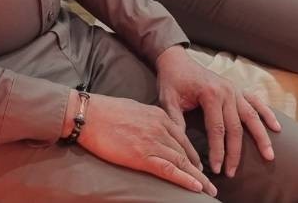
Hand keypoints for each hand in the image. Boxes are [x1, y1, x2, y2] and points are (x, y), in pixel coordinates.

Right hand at [77, 92, 214, 196]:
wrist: (88, 114)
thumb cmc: (105, 110)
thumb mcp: (133, 108)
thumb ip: (148, 119)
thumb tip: (152, 128)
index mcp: (158, 115)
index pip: (181, 137)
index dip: (191, 153)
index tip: (197, 164)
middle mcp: (160, 128)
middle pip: (184, 151)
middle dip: (198, 167)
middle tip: (208, 180)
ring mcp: (153, 142)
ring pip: (182, 162)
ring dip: (198, 178)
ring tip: (209, 189)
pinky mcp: (143, 156)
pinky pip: (170, 170)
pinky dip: (185, 180)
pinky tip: (197, 187)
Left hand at [156, 45, 279, 178]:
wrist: (176, 60)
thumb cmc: (172, 81)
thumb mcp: (168, 100)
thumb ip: (176, 122)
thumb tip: (183, 148)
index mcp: (209, 94)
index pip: (217, 129)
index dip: (218, 151)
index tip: (217, 168)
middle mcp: (226, 91)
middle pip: (235, 128)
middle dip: (235, 152)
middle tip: (232, 172)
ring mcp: (234, 89)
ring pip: (251, 116)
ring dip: (261, 137)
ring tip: (269, 156)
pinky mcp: (238, 89)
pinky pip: (256, 101)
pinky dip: (267, 114)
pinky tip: (276, 128)